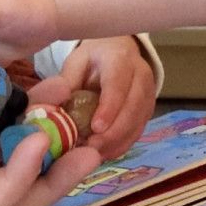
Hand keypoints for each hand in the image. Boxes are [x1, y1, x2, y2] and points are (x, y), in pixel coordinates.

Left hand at [22, 36, 159, 161]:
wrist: (117, 52)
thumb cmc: (92, 59)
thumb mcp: (75, 63)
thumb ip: (68, 82)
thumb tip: (57, 108)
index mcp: (119, 59)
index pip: (118, 85)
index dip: (109, 108)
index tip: (95, 128)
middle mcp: (140, 75)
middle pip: (132, 108)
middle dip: (113, 132)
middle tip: (91, 148)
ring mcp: (148, 94)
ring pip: (138, 122)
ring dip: (118, 142)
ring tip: (95, 154)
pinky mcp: (148, 110)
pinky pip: (138, 131)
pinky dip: (122, 145)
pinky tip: (105, 153)